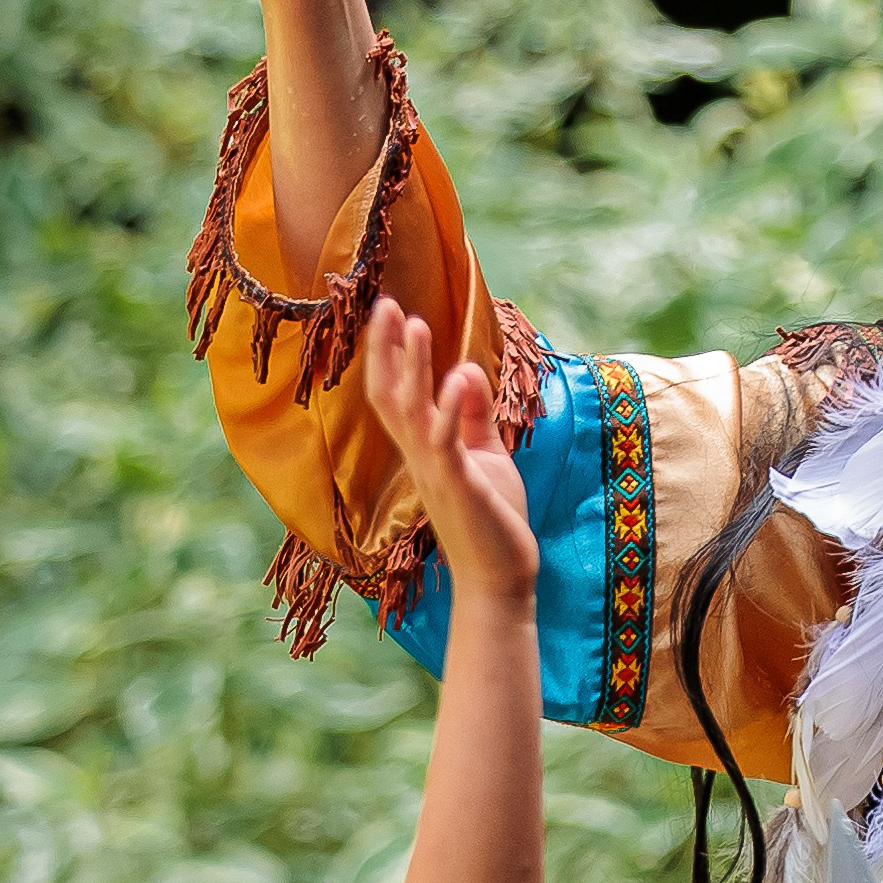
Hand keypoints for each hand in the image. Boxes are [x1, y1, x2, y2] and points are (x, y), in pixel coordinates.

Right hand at [363, 300, 537, 608]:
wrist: (499, 578)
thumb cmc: (492, 518)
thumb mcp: (486, 455)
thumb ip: (474, 415)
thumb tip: (466, 369)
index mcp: (424, 449)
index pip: (397, 394)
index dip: (391, 355)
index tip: (391, 313)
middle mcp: (420, 456)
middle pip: (390, 395)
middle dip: (387, 350)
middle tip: (383, 304)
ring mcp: (435, 470)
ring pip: (412, 411)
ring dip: (414, 367)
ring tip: (415, 322)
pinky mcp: (459, 485)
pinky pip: (447, 442)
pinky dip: (451, 409)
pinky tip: (458, 376)